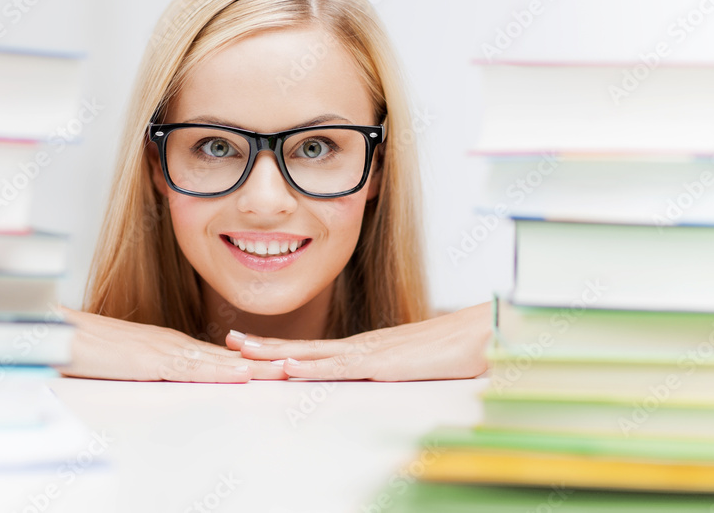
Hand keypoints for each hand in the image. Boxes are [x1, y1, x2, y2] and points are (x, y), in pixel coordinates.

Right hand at [56, 306, 287, 381]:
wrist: (54, 333)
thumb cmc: (82, 349)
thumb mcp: (122, 365)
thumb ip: (145, 371)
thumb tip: (162, 381)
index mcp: (167, 346)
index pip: (217, 356)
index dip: (248, 361)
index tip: (274, 366)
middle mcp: (171, 344)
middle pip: (226, 357)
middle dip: (262, 363)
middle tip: (296, 366)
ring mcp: (163, 350)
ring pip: (218, 362)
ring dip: (253, 368)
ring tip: (284, 371)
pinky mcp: (150, 360)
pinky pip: (192, 369)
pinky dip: (220, 373)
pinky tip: (240, 376)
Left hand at [225, 302, 492, 381]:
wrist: (486, 334)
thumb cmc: (457, 350)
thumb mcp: (417, 368)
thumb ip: (396, 373)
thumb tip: (383, 380)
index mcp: (366, 350)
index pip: (314, 351)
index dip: (280, 348)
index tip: (251, 347)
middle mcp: (361, 348)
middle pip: (303, 348)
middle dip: (264, 346)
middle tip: (228, 341)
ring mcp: (370, 354)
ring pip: (312, 356)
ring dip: (275, 354)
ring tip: (241, 352)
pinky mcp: (383, 364)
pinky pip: (340, 368)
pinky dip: (311, 368)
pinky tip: (288, 368)